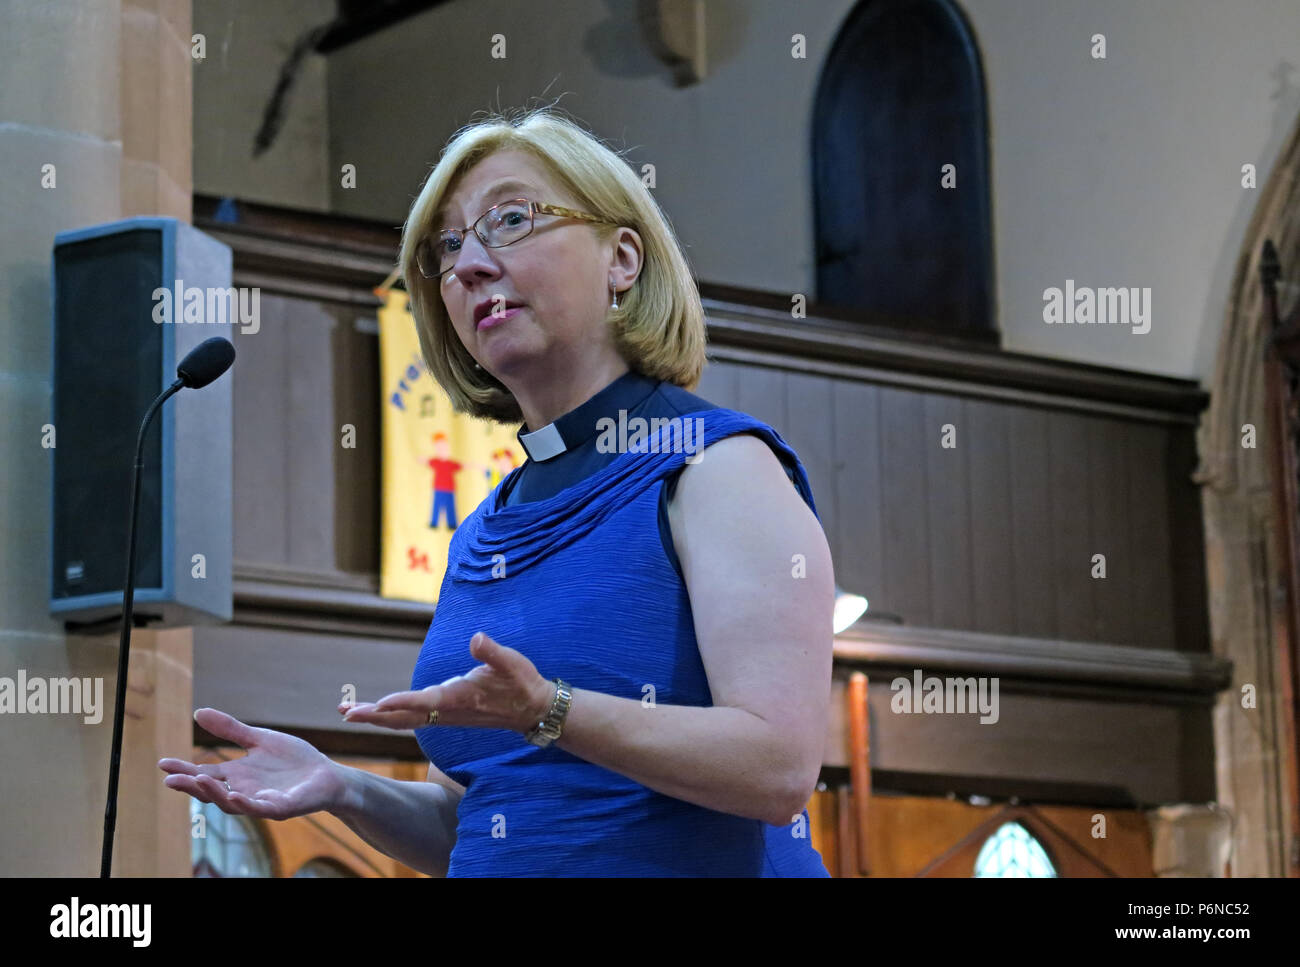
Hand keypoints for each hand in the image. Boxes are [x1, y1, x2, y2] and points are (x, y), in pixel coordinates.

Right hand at [158, 708, 347, 819]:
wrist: (327, 775)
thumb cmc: (293, 759)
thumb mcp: (259, 739)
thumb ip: (231, 729)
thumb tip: (198, 713)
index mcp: (237, 775)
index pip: (204, 774)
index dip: (184, 770)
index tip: (162, 764)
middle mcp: (244, 791)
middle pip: (212, 792)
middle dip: (191, 787)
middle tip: (169, 780)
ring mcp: (261, 801)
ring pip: (232, 803)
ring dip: (215, 794)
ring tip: (199, 781)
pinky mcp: (282, 808)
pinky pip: (261, 808)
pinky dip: (247, 803)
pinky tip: (236, 795)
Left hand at [340, 632, 551, 734]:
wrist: (531, 709)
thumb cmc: (521, 683)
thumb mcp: (511, 663)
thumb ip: (492, 652)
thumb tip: (476, 638)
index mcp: (460, 698)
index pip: (426, 702)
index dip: (402, 702)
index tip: (379, 704)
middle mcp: (448, 711)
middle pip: (404, 718)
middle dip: (375, 716)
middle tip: (346, 713)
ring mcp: (445, 716)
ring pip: (404, 720)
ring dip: (376, 717)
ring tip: (347, 711)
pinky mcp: (445, 714)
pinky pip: (411, 718)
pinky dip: (390, 715)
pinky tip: (376, 711)